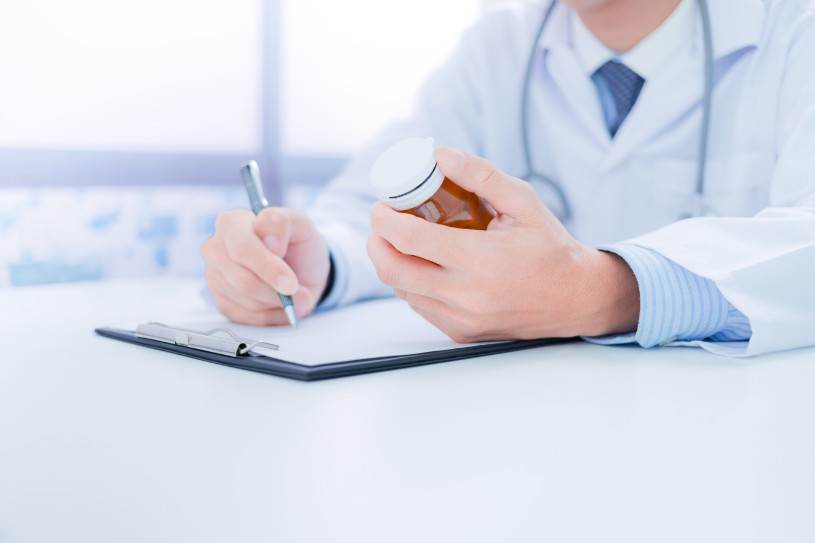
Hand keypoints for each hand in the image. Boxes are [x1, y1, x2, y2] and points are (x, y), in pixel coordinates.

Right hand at [201, 207, 329, 324]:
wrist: (302, 268)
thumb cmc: (296, 242)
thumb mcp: (299, 223)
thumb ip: (281, 223)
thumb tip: (271, 244)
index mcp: (230, 223)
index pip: (241, 247)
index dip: (268, 267)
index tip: (291, 282)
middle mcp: (215, 249)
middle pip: (243, 280)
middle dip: (276, 291)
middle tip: (301, 293)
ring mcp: (215, 278)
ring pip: (248, 301)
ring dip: (279, 303)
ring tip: (298, 296)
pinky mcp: (222, 302)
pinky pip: (249, 318)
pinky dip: (274, 315)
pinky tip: (284, 304)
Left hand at [367, 146, 639, 341]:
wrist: (575, 298)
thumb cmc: (550, 247)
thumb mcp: (523, 202)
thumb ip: (481, 175)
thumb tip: (440, 154)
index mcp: (481, 259)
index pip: (410, 238)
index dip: (384, 220)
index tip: (381, 206)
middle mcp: (467, 295)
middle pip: (394, 270)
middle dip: (377, 243)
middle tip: (383, 224)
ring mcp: (463, 319)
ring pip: (403, 290)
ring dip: (394, 263)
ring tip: (405, 240)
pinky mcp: (461, 333)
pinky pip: (421, 307)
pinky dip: (413, 284)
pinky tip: (426, 265)